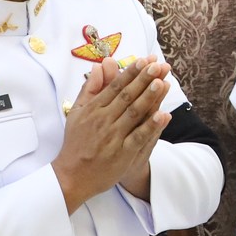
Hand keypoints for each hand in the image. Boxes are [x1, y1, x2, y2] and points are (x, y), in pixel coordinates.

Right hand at [53, 59, 172, 210]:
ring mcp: (113, 137)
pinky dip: (150, 126)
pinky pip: (138, 137)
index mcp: (93, 109)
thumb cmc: (76, 142)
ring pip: (134, 113)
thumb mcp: (77, 112)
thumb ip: (89, 89)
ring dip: (149, 97)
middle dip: (143, 79)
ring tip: (162, 83)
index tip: (145, 60)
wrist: (72, 175)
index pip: (115, 86)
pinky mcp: (122, 154)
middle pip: (127, 96)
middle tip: (158, 65)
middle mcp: (103, 120)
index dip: (131, 72)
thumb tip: (98, 66)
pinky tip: (163, 115)